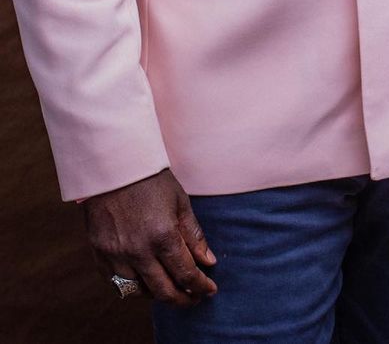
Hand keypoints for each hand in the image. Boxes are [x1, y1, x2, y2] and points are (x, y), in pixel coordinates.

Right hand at [83, 168, 217, 305]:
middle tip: (194, 298)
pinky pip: (117, 285)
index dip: (201, 286)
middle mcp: (138, 251)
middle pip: (163, 291)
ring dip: (158, 294)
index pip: (186, 274)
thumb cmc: (151, 180)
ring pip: (139, 293)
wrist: (113, 167)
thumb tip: (208, 262)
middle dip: (183, 299)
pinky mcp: (100, 255)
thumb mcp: (179, 202)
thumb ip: (193, 235)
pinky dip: (134, 288)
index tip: (210, 290)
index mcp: (162, 236)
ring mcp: (116, 256)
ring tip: (171, 288)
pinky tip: (145, 282)